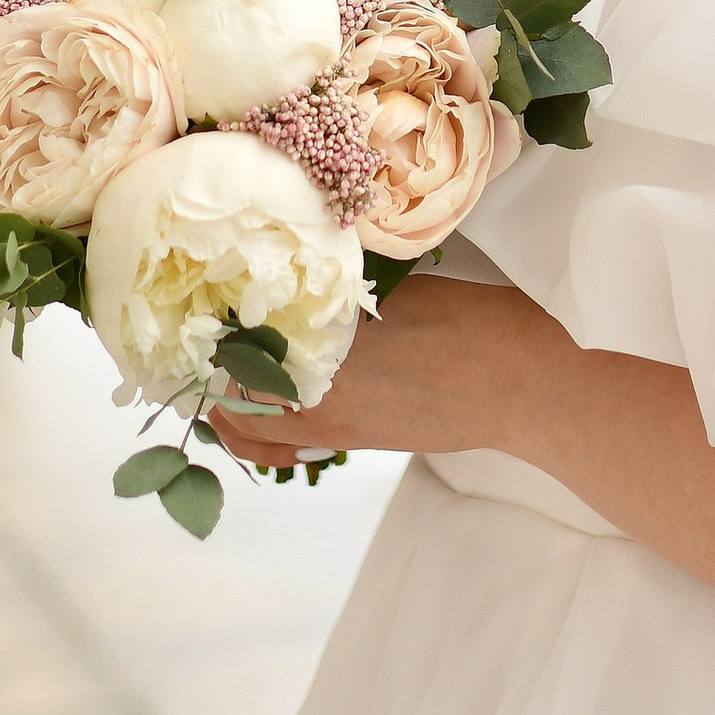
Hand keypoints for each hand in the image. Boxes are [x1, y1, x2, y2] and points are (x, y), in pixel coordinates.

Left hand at [207, 273, 547, 470]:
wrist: (529, 390)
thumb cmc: (474, 332)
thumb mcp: (399, 293)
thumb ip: (337, 292)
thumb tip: (293, 271)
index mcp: (322, 374)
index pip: (230, 367)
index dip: (200, 341)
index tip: (185, 308)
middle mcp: (319, 414)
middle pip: (230, 413)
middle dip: (205, 378)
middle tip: (196, 336)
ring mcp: (340, 434)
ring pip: (258, 435)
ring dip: (233, 405)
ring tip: (227, 364)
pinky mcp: (362, 441)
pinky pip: (292, 442)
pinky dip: (270, 424)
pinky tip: (279, 389)